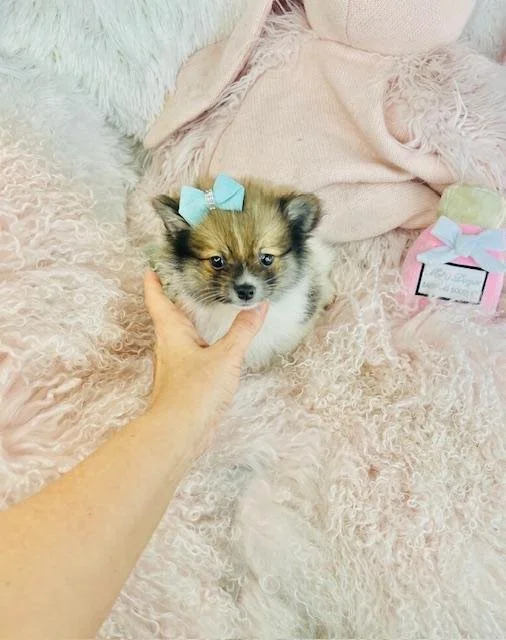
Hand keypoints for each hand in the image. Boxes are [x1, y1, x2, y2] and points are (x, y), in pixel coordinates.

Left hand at [143, 271, 266, 455]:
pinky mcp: (182, 379)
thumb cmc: (195, 390)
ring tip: (205, 306)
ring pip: (178, 333)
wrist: (180, 430)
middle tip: (188, 278)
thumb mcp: (226, 356)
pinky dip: (199, 341)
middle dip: (175, 296)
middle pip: (167, 314)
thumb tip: (258, 307)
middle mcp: (168, 344)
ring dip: (188, 319)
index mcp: (171, 330)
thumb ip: (243, 331)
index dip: (154, 279)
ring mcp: (174, 363)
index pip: (157, 297)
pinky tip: (214, 344)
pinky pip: (189, 352)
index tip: (154, 263)